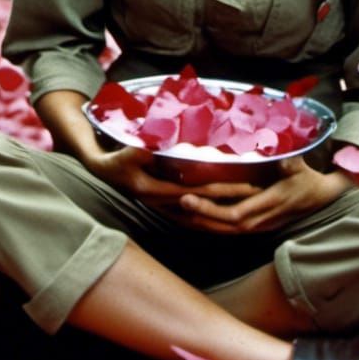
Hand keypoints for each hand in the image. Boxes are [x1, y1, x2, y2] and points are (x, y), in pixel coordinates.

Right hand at [83, 145, 261, 208]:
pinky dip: (210, 207)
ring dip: (222, 205)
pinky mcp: (164, 202)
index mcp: (155, 192)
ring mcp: (164, 205)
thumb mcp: (120, 154)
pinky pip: (192, 208)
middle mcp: (163, 203)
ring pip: (201, 210)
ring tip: (247, 200)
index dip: (224, 189)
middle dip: (231, 199)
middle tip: (258, 191)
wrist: (100, 170)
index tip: (247, 186)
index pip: (199, 192)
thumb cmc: (112, 160)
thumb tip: (146, 149)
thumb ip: (134, 152)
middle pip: (205, 203)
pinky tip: (223, 205)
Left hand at [174, 157, 355, 233]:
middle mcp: (261, 220)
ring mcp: (258, 226)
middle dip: (195, 218)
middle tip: (169, 205)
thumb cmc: (307, 178)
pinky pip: (227, 230)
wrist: (321, 198)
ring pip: (222, 231)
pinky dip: (207, 225)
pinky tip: (190, 218)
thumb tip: (278, 152)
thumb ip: (288, 161)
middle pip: (222, 226)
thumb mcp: (300, 166)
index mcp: (270, 204)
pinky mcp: (255, 227)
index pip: (235, 214)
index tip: (187, 197)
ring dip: (197, 224)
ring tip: (172, 213)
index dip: (209, 210)